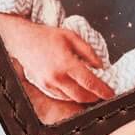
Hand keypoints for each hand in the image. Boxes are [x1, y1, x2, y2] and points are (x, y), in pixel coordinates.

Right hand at [0, 12, 115, 102]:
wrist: (23, 41)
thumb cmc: (47, 36)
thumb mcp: (71, 37)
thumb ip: (88, 52)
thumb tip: (101, 66)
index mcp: (66, 63)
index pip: (89, 82)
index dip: (102, 90)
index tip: (111, 93)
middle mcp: (57, 77)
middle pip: (82, 95)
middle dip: (95, 97)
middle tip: (104, 94)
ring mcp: (49, 84)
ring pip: (72, 98)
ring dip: (84, 98)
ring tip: (92, 93)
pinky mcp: (44, 87)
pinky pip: (61, 96)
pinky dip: (72, 96)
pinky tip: (77, 90)